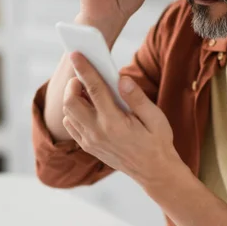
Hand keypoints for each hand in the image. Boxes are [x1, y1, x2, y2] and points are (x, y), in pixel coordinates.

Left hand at [62, 52, 181, 185]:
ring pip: (68, 113)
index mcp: (115, 123)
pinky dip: (74, 112)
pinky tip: (89, 107)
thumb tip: (121, 78)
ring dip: (73, 98)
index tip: (76, 53)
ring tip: (88, 91)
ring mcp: (90, 141)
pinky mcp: (88, 146)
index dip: (84, 69)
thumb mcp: (156, 118)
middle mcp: (98, 132)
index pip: (94, 89)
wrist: (155, 172)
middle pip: (71, 101)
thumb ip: (137, 98)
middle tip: (85, 77)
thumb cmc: (158, 142)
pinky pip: (71, 125)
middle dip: (73, 84)